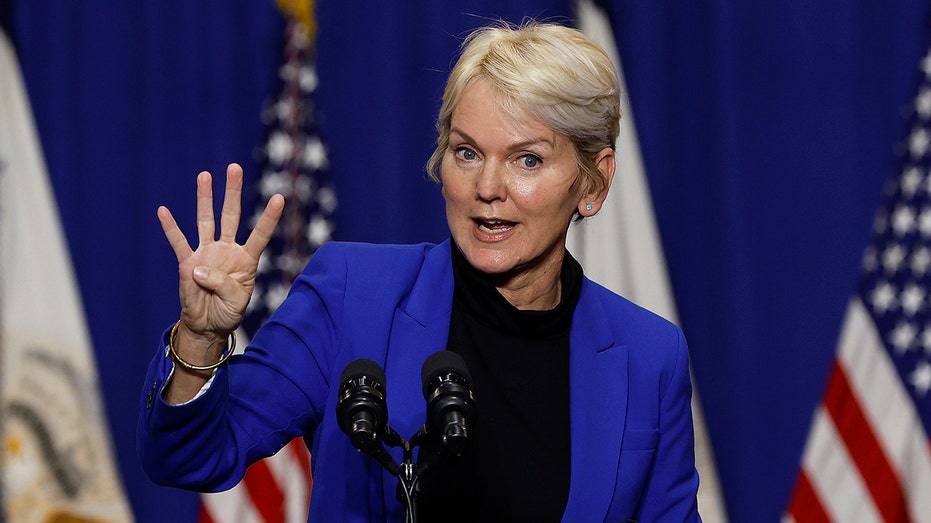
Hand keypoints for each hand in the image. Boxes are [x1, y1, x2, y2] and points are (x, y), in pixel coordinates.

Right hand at [158, 163, 284, 349]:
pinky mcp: (187, 263)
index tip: (279, 197)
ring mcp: (206, 254)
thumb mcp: (235, 302)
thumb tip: (199, 268)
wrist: (208, 325)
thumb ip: (223, 285)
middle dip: (232, 192)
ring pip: (206, 221)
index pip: (260, 234)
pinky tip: (163, 210)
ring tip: (205, 175)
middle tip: (235, 168)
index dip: (268, 217)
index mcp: (246, 260)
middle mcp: (227, 251)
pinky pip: (178, 242)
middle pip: (231, 216)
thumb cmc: (228, 312)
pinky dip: (170, 227)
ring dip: (205, 198)